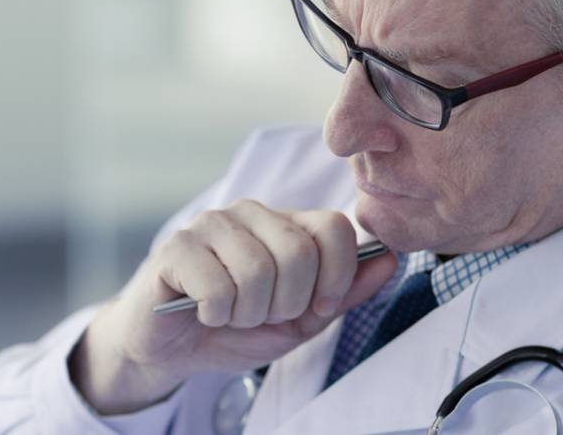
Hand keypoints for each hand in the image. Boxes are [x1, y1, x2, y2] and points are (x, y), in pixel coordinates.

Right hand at [70, 199, 397, 414]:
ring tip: (231, 314)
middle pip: (299, 252)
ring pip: (258, 271)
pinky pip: (218, 286)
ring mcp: (212, 224)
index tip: (318, 308)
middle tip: (262, 314)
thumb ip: (343, 293)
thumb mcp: (300, 321)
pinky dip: (217, 314)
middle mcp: (251, 213)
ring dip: (248, 313)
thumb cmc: (234, 328)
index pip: (335, 227)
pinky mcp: (177, 246)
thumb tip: (391, 260)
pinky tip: (204, 311)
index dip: (337, 276)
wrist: (171, 348)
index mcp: (286, 225)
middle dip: (287, 303)